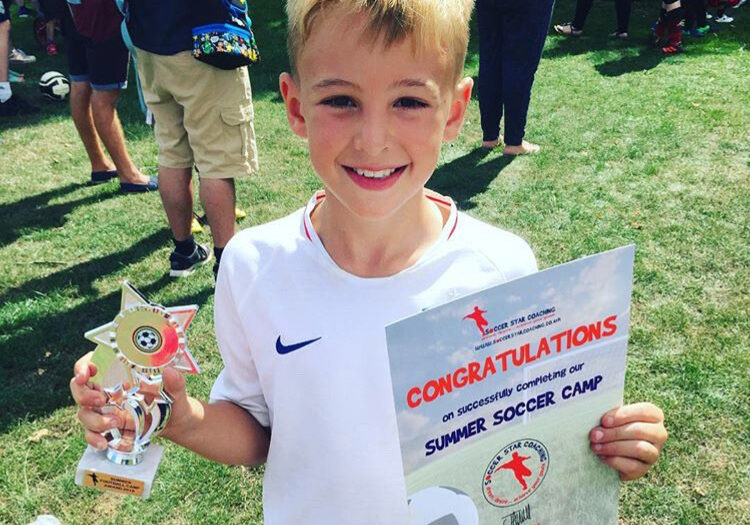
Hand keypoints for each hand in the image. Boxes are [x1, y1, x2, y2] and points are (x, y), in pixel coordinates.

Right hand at [70, 354, 189, 448]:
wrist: (175, 422)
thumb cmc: (172, 398)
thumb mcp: (175, 389)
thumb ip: (174, 381)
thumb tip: (170, 371)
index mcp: (119, 374)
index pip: (91, 364)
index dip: (82, 367)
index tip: (86, 374)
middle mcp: (107, 390)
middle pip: (80, 389)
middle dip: (84, 395)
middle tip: (101, 399)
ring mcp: (105, 410)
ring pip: (84, 412)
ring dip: (94, 419)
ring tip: (116, 422)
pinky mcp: (107, 428)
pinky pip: (91, 433)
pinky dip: (94, 438)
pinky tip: (104, 442)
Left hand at [589, 402, 667, 480]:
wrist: (612, 450)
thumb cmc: (613, 426)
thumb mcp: (614, 417)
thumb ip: (611, 415)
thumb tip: (600, 417)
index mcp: (654, 415)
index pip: (645, 411)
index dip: (624, 415)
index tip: (604, 421)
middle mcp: (659, 434)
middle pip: (640, 431)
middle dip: (614, 433)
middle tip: (594, 435)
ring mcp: (654, 453)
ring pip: (639, 449)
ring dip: (614, 447)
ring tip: (596, 446)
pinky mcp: (644, 469)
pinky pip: (633, 466)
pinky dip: (615, 461)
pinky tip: (602, 457)